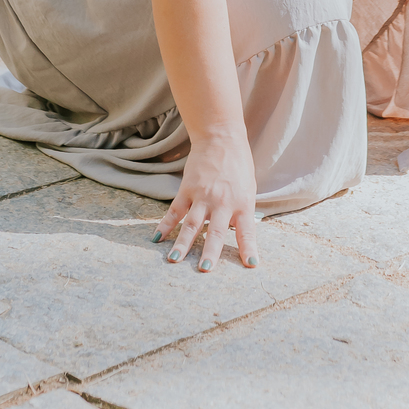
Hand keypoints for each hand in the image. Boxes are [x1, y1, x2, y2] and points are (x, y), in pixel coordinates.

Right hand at [153, 132, 258, 271]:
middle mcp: (222, 202)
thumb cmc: (238, 165)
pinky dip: (165, 225)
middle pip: (215, 232)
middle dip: (210, 252)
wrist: (221, 138)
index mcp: (242, 203)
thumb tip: (238, 234)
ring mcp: (203, 195)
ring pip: (191, 224)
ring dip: (182, 244)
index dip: (249, 248)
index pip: (247, 231)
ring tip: (174, 260)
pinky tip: (157, 238)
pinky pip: (175, 211)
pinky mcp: (187, 189)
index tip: (251, 265)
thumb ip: (242, 212)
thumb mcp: (248, 189)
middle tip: (204, 269)